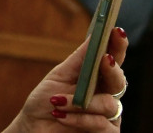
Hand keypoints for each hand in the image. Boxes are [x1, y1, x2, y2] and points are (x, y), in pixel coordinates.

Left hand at [5, 27, 127, 132]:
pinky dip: (81, 119)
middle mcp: (106, 95)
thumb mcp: (59, 76)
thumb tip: (95, 35)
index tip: (117, 31)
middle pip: (119, 80)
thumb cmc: (45, 102)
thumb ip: (80, 59)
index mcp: (97, 77)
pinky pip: (102, 125)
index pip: (113, 59)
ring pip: (109, 104)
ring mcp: (108, 116)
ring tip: (57, 102)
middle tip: (104, 59)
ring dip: (82, 103)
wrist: (33, 129)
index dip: (118, 45)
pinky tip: (62, 117)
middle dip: (112, 69)